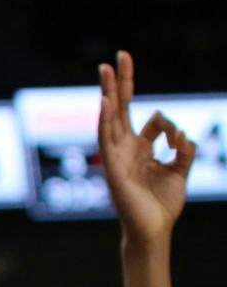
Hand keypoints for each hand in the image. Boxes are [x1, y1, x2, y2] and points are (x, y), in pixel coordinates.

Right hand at [99, 51, 194, 245]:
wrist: (154, 229)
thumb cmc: (163, 205)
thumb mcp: (180, 170)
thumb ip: (183, 150)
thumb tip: (182, 134)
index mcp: (140, 148)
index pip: (147, 117)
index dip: (158, 113)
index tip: (166, 122)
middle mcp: (125, 148)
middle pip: (120, 108)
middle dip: (119, 82)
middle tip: (117, 56)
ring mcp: (116, 156)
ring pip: (109, 117)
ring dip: (108, 92)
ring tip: (105, 69)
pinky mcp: (112, 167)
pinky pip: (105, 138)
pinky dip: (104, 119)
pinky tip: (105, 101)